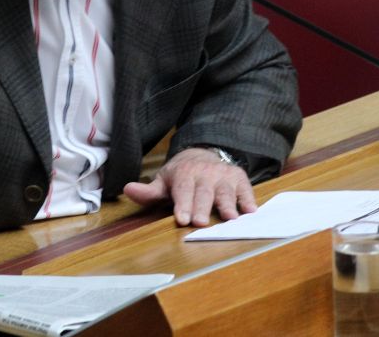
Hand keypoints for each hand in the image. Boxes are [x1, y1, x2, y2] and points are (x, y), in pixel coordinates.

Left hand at [122, 147, 256, 225]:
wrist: (202, 155)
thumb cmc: (180, 176)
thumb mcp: (163, 182)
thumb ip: (148, 191)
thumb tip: (127, 189)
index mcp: (184, 174)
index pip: (182, 190)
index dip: (182, 205)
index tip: (182, 219)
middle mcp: (204, 173)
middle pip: (204, 193)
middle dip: (202, 207)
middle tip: (201, 223)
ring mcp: (223, 176)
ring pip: (225, 192)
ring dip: (228, 204)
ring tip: (231, 218)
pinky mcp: (239, 178)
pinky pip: (245, 189)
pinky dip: (248, 199)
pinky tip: (250, 210)